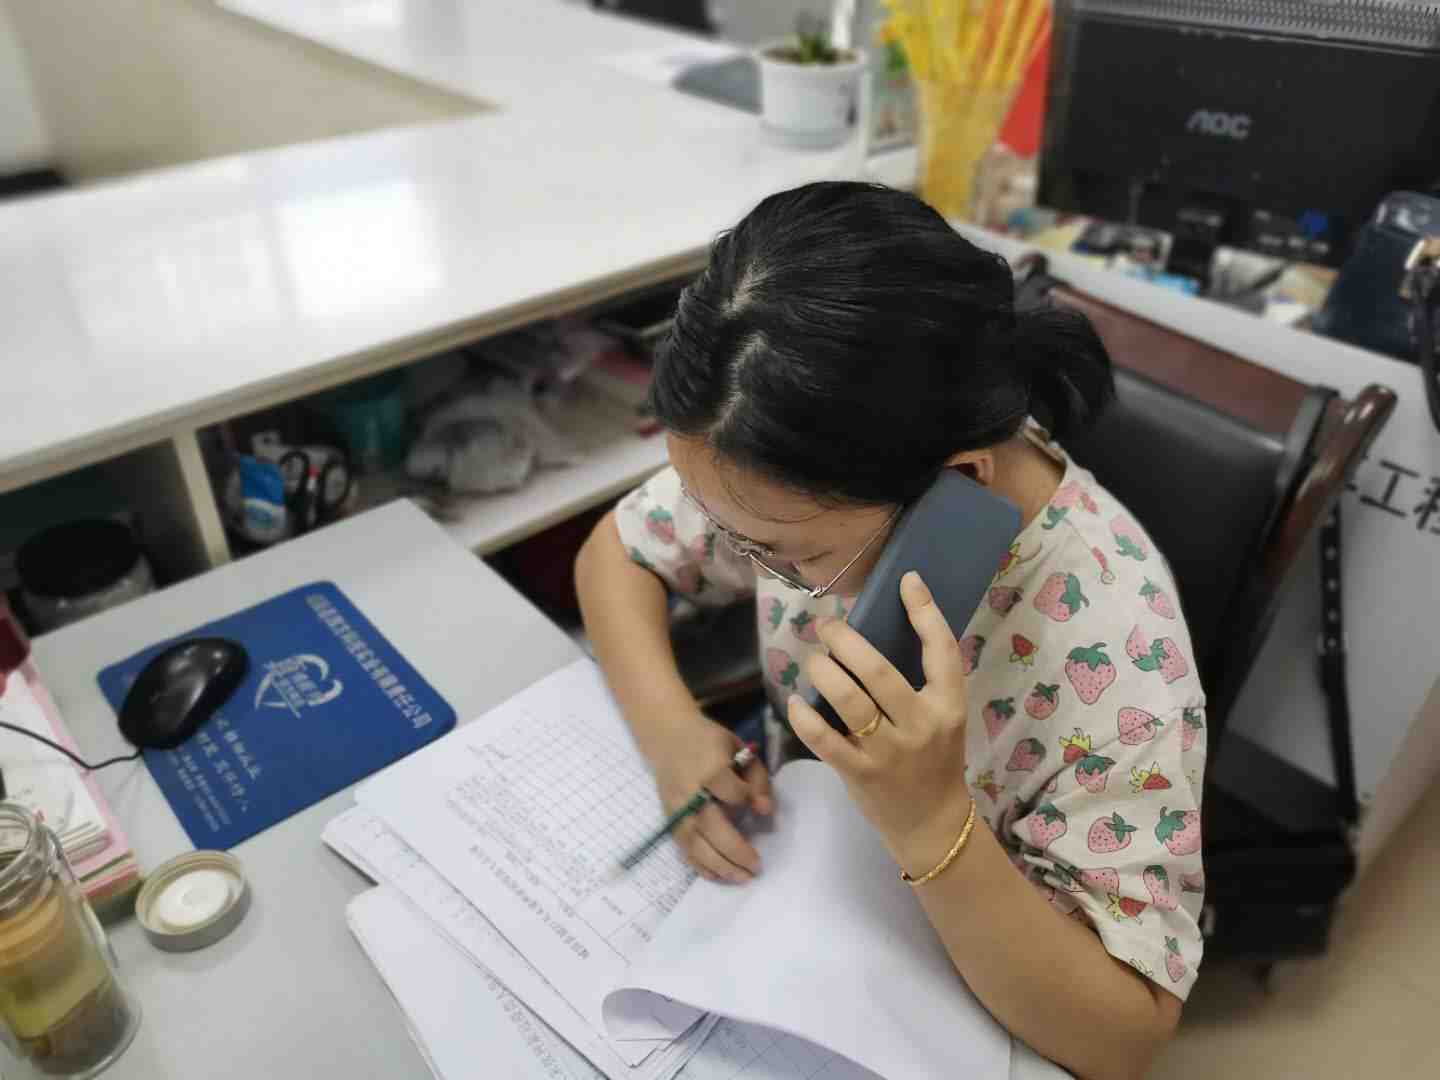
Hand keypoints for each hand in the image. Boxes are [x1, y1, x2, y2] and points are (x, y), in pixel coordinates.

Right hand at [650, 717, 771, 882]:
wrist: (668, 738)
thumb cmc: (710, 743)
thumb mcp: (739, 749)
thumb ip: (757, 778)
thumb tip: (764, 811)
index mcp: (709, 769)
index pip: (732, 793)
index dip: (748, 801)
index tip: (758, 806)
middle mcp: (689, 793)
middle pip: (712, 828)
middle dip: (737, 851)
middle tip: (757, 866)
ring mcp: (676, 810)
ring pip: (696, 845)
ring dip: (720, 866)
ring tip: (742, 877)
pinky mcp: (669, 821)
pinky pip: (684, 850)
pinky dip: (701, 866)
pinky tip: (719, 876)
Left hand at [787, 572, 972, 873]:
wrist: (933, 825)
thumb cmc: (934, 760)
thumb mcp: (944, 717)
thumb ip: (922, 681)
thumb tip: (876, 628)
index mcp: (948, 707)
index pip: (942, 650)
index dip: (925, 612)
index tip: (906, 581)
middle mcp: (921, 726)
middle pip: (879, 672)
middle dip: (845, 641)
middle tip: (827, 626)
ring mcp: (889, 753)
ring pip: (849, 701)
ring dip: (823, 671)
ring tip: (812, 658)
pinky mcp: (859, 774)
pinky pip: (824, 740)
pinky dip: (804, 717)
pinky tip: (795, 701)